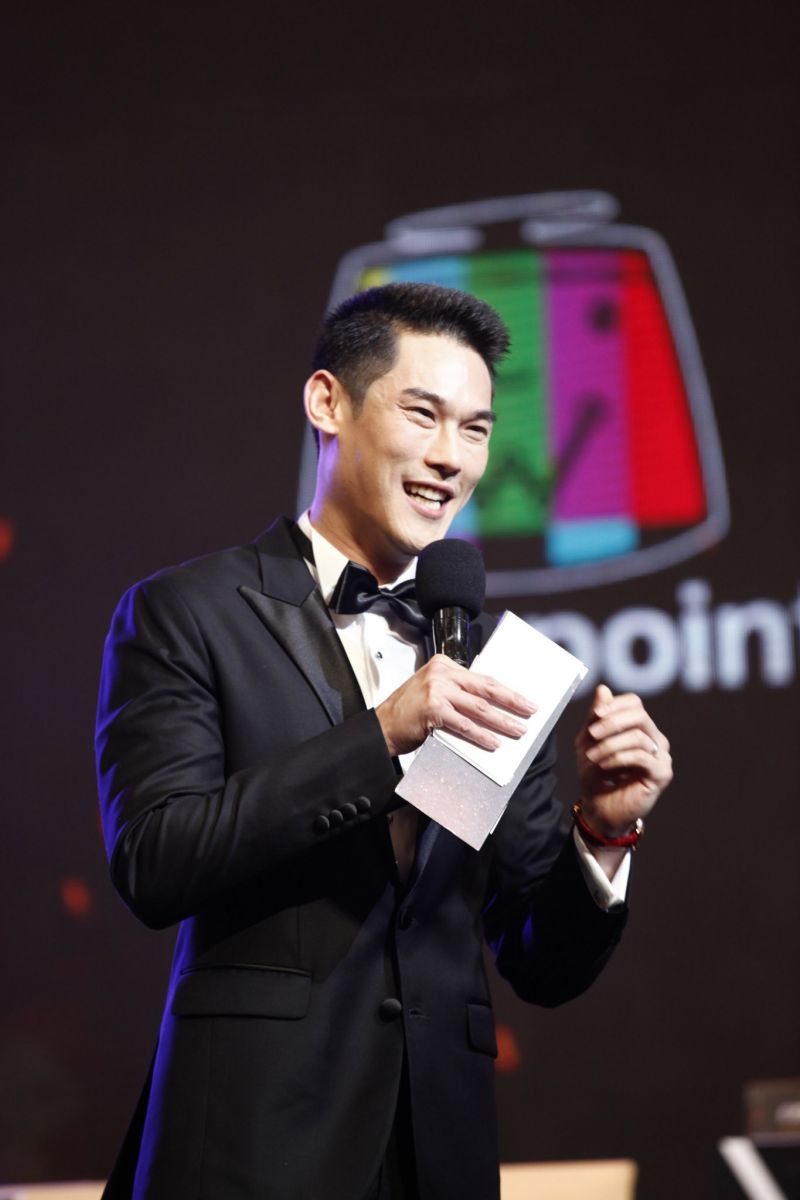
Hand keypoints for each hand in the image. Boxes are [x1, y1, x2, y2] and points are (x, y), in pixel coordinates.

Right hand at [376, 654, 536, 756]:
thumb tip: (490, 705)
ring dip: (501, 721)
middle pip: (485, 687)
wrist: (382, 727)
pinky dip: (480, 735)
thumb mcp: (432, 691)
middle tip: (530, 710)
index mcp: (444, 664)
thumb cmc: (408, 712)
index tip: (523, 698)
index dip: (505, 689)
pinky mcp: (432, 709)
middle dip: (512, 700)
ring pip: (479, 707)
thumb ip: (456, 691)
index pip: (482, 677)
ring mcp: (436, 690)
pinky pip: (463, 724)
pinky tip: (492, 743)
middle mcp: (441, 673)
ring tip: (517, 730)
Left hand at [575, 684, 672, 837]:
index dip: (615, 705)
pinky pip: (642, 756)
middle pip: (639, 716)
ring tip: (592, 757)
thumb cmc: (596, 774)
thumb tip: (603, 688)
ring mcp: (661, 756)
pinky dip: (619, 758)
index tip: (596, 715)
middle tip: (592, 734)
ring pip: (638, 737)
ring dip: (610, 745)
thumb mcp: (589, 742)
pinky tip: (605, 764)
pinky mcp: (662, 774)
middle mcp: (655, 739)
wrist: (600, 808)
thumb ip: (596, 717)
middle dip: (612, 722)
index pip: (634, 703)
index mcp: (640, 728)